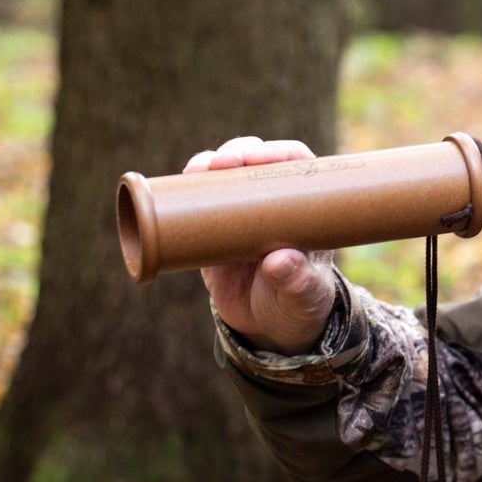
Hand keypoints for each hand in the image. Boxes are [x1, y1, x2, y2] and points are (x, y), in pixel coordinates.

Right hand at [185, 136, 337, 354]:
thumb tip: (279, 260)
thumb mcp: (303, 296)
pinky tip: (177, 184)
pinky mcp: (213, 231)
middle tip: (226, 162)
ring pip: (224, 174)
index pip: (295, 164)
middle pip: (255, 160)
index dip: (277, 152)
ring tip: (199, 169)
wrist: (269, 328)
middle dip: (239, 152)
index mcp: (304, 206)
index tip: (259, 159)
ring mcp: (240, 214)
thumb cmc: (298, 305)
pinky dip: (186, 190)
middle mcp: (272, 201)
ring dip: (209, 164)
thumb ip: (297, 281)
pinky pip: (198, 202)